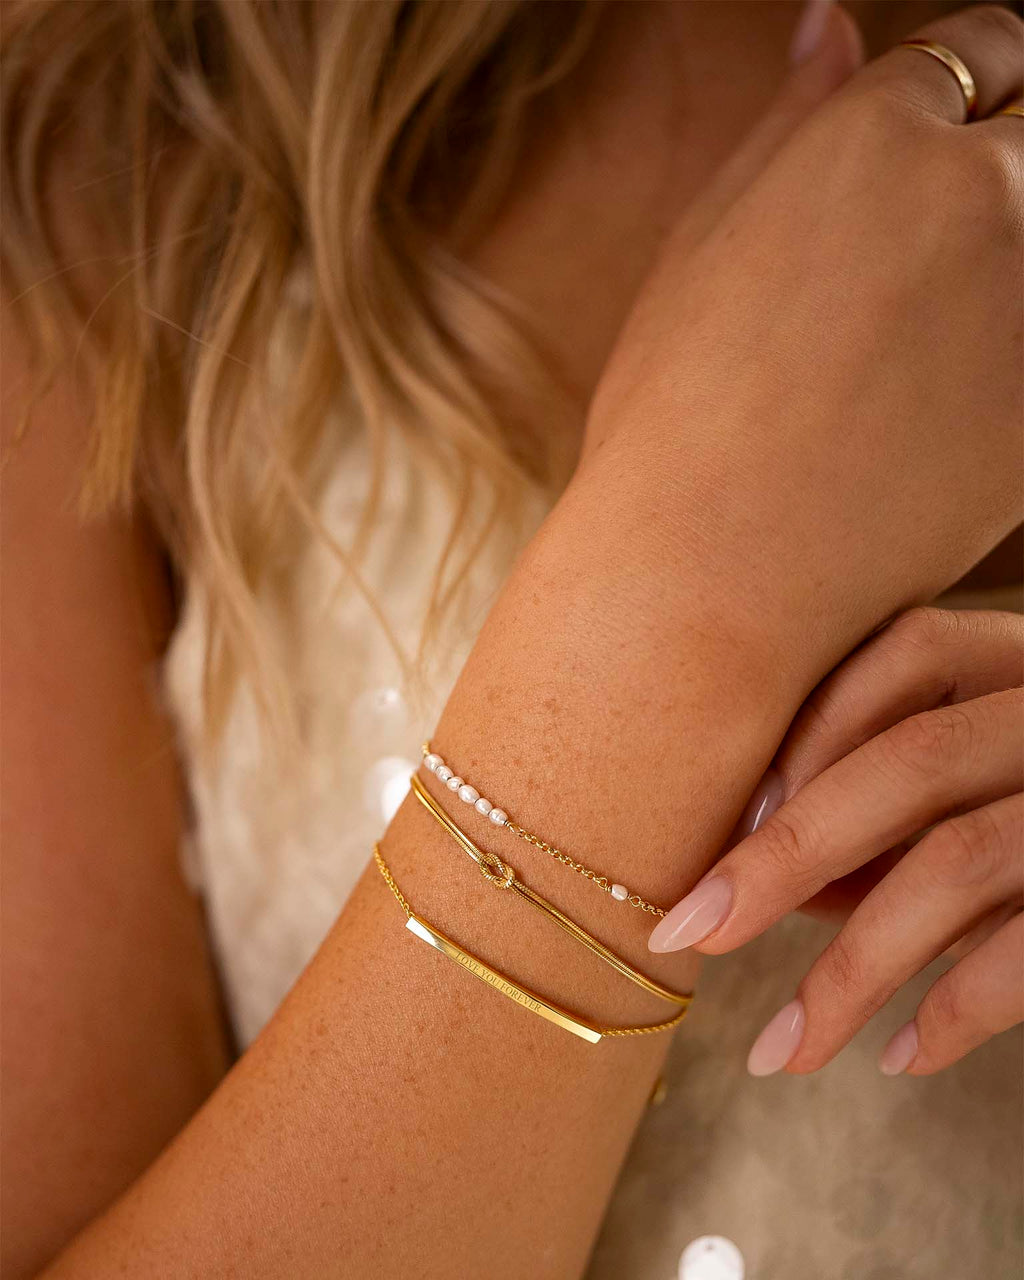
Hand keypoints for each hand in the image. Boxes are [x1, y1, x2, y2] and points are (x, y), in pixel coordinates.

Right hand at [579, 4, 1022, 670]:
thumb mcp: (699, 251)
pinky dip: (1017, 343)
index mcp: (878, 139)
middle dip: (1016, 149)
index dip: (972, 85)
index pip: (984, 49)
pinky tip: (951, 391)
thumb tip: (830, 27)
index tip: (956, 130)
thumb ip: (784, 127)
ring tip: (949, 314)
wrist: (711, 569)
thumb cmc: (675, 416)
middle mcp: (983, 196)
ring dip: (1017, 245)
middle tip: (958, 226)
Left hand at [648, 606, 1022, 1076]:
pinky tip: (899, 1057)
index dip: (810, 735)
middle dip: (785, 856)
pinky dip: (960, 1008)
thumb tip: (777, 877)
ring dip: (853, 970)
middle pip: (909, 765)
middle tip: (689, 935)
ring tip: (782, 1049)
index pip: (908, 655)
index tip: (730, 823)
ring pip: (959, 864)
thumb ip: (900, 802)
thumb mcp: (990, 772)